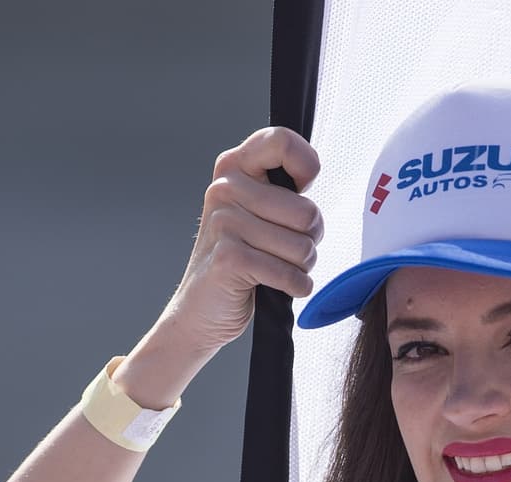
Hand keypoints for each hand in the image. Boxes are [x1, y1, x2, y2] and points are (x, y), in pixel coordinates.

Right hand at [160, 125, 323, 355]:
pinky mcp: (230, 258)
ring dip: (301, 267)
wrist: (201, 310)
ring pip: (302, 247)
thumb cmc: (239, 261)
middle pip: (306, 211)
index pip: (282, 142)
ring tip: (278, 268)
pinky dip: (295, 287)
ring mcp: (225, 223)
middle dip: (310, 240)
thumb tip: (310, 175)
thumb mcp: (256, 212)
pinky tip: (280, 287)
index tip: (302, 191)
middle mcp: (225, 188)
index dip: (307, 167)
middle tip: (287, 250)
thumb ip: (280, 190)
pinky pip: (288, 273)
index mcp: (234, 167)